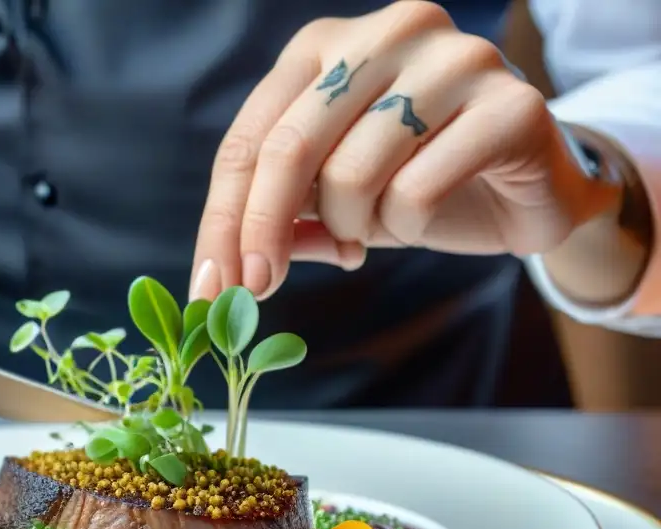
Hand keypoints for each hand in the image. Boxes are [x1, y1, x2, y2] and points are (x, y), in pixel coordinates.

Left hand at [190, 0, 616, 300]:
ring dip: (355, 226)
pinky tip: (425, 216)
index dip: (222, 220)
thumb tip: (222, 274)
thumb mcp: (332, 203)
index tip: (209, 288)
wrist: (524, 190)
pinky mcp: (509, 103)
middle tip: (258, 289)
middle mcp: (386, 34)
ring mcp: (452, 59)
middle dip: (263, 233)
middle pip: (289, 149)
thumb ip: (281, 219)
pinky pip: (418, 191)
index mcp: (326, 46)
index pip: (249, 139)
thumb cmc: (414, 185)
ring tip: (380, 223)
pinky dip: (408, 226)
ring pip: (353, 174)